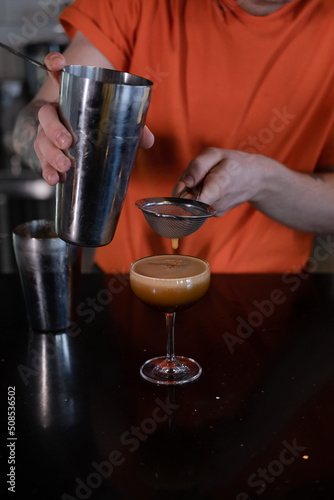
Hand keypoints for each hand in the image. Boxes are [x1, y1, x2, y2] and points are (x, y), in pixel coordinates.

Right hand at [34, 52, 154, 185]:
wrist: (87, 146)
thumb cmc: (101, 127)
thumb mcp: (118, 123)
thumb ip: (133, 127)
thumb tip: (148, 139)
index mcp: (71, 97)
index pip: (57, 74)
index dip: (54, 65)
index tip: (58, 64)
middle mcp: (56, 113)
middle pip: (46, 115)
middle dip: (53, 128)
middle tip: (66, 142)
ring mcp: (48, 133)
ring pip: (41, 140)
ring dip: (51, 154)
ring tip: (65, 166)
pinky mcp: (48, 153)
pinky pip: (42, 161)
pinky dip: (47, 171)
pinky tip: (55, 180)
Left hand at [172, 148, 266, 215]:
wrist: (256, 179)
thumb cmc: (235, 164)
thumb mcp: (216, 154)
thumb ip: (198, 166)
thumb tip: (185, 182)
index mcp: (216, 188)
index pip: (193, 202)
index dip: (183, 193)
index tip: (186, 183)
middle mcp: (215, 204)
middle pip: (186, 199)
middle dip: (186, 185)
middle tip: (200, 173)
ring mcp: (215, 211)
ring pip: (191, 202)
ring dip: (194, 190)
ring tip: (209, 179)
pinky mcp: (214, 214)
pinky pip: (198, 205)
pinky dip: (200, 195)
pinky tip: (212, 187)